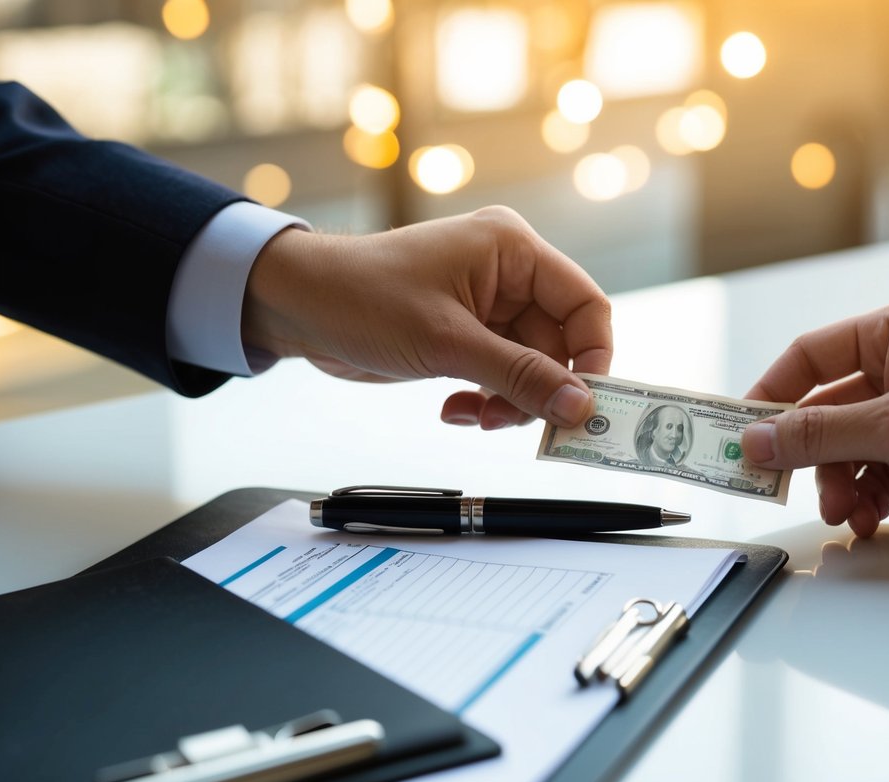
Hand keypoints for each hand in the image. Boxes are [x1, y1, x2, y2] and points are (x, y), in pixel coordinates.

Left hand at [241, 206, 611, 429]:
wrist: (294, 306)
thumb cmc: (362, 298)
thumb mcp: (448, 342)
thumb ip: (520, 376)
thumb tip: (581, 407)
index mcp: (512, 250)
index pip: (585, 304)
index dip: (594, 357)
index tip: (587, 405)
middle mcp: (507, 273)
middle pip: (559, 344)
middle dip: (541, 389)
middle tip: (520, 425)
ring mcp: (486, 306)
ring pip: (530, 366)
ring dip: (510, 401)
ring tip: (477, 417)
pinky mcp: (464, 334)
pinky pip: (499, 374)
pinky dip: (486, 398)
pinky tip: (455, 409)